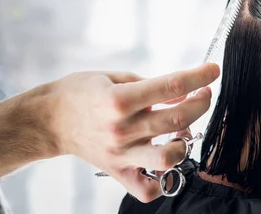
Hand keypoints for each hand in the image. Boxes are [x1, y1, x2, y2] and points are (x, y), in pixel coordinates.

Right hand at [47, 63, 218, 201]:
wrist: (48, 120)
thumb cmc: (81, 92)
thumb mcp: (114, 76)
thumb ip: (149, 85)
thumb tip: (181, 92)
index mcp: (119, 99)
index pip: (171, 87)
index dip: (198, 76)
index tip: (213, 70)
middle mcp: (121, 129)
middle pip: (177, 119)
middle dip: (200, 102)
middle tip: (203, 92)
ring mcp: (120, 154)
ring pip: (168, 157)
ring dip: (186, 141)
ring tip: (183, 129)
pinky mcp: (117, 171)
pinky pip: (147, 189)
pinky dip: (162, 180)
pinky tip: (164, 159)